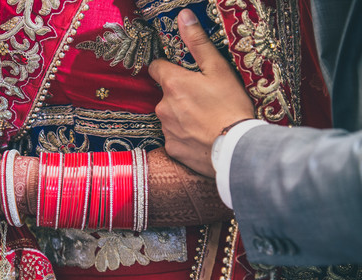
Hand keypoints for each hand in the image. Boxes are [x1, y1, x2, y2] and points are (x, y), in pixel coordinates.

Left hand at [148, 9, 253, 177]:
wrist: (235, 149)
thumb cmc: (230, 107)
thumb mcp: (218, 69)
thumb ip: (198, 43)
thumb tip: (183, 17)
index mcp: (172, 84)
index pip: (156, 68)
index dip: (168, 68)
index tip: (182, 72)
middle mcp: (162, 106)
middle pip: (165, 94)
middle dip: (179, 95)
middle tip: (204, 100)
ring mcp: (165, 129)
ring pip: (169, 116)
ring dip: (181, 116)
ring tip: (205, 119)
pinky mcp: (171, 148)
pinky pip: (174, 137)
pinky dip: (184, 136)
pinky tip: (201, 136)